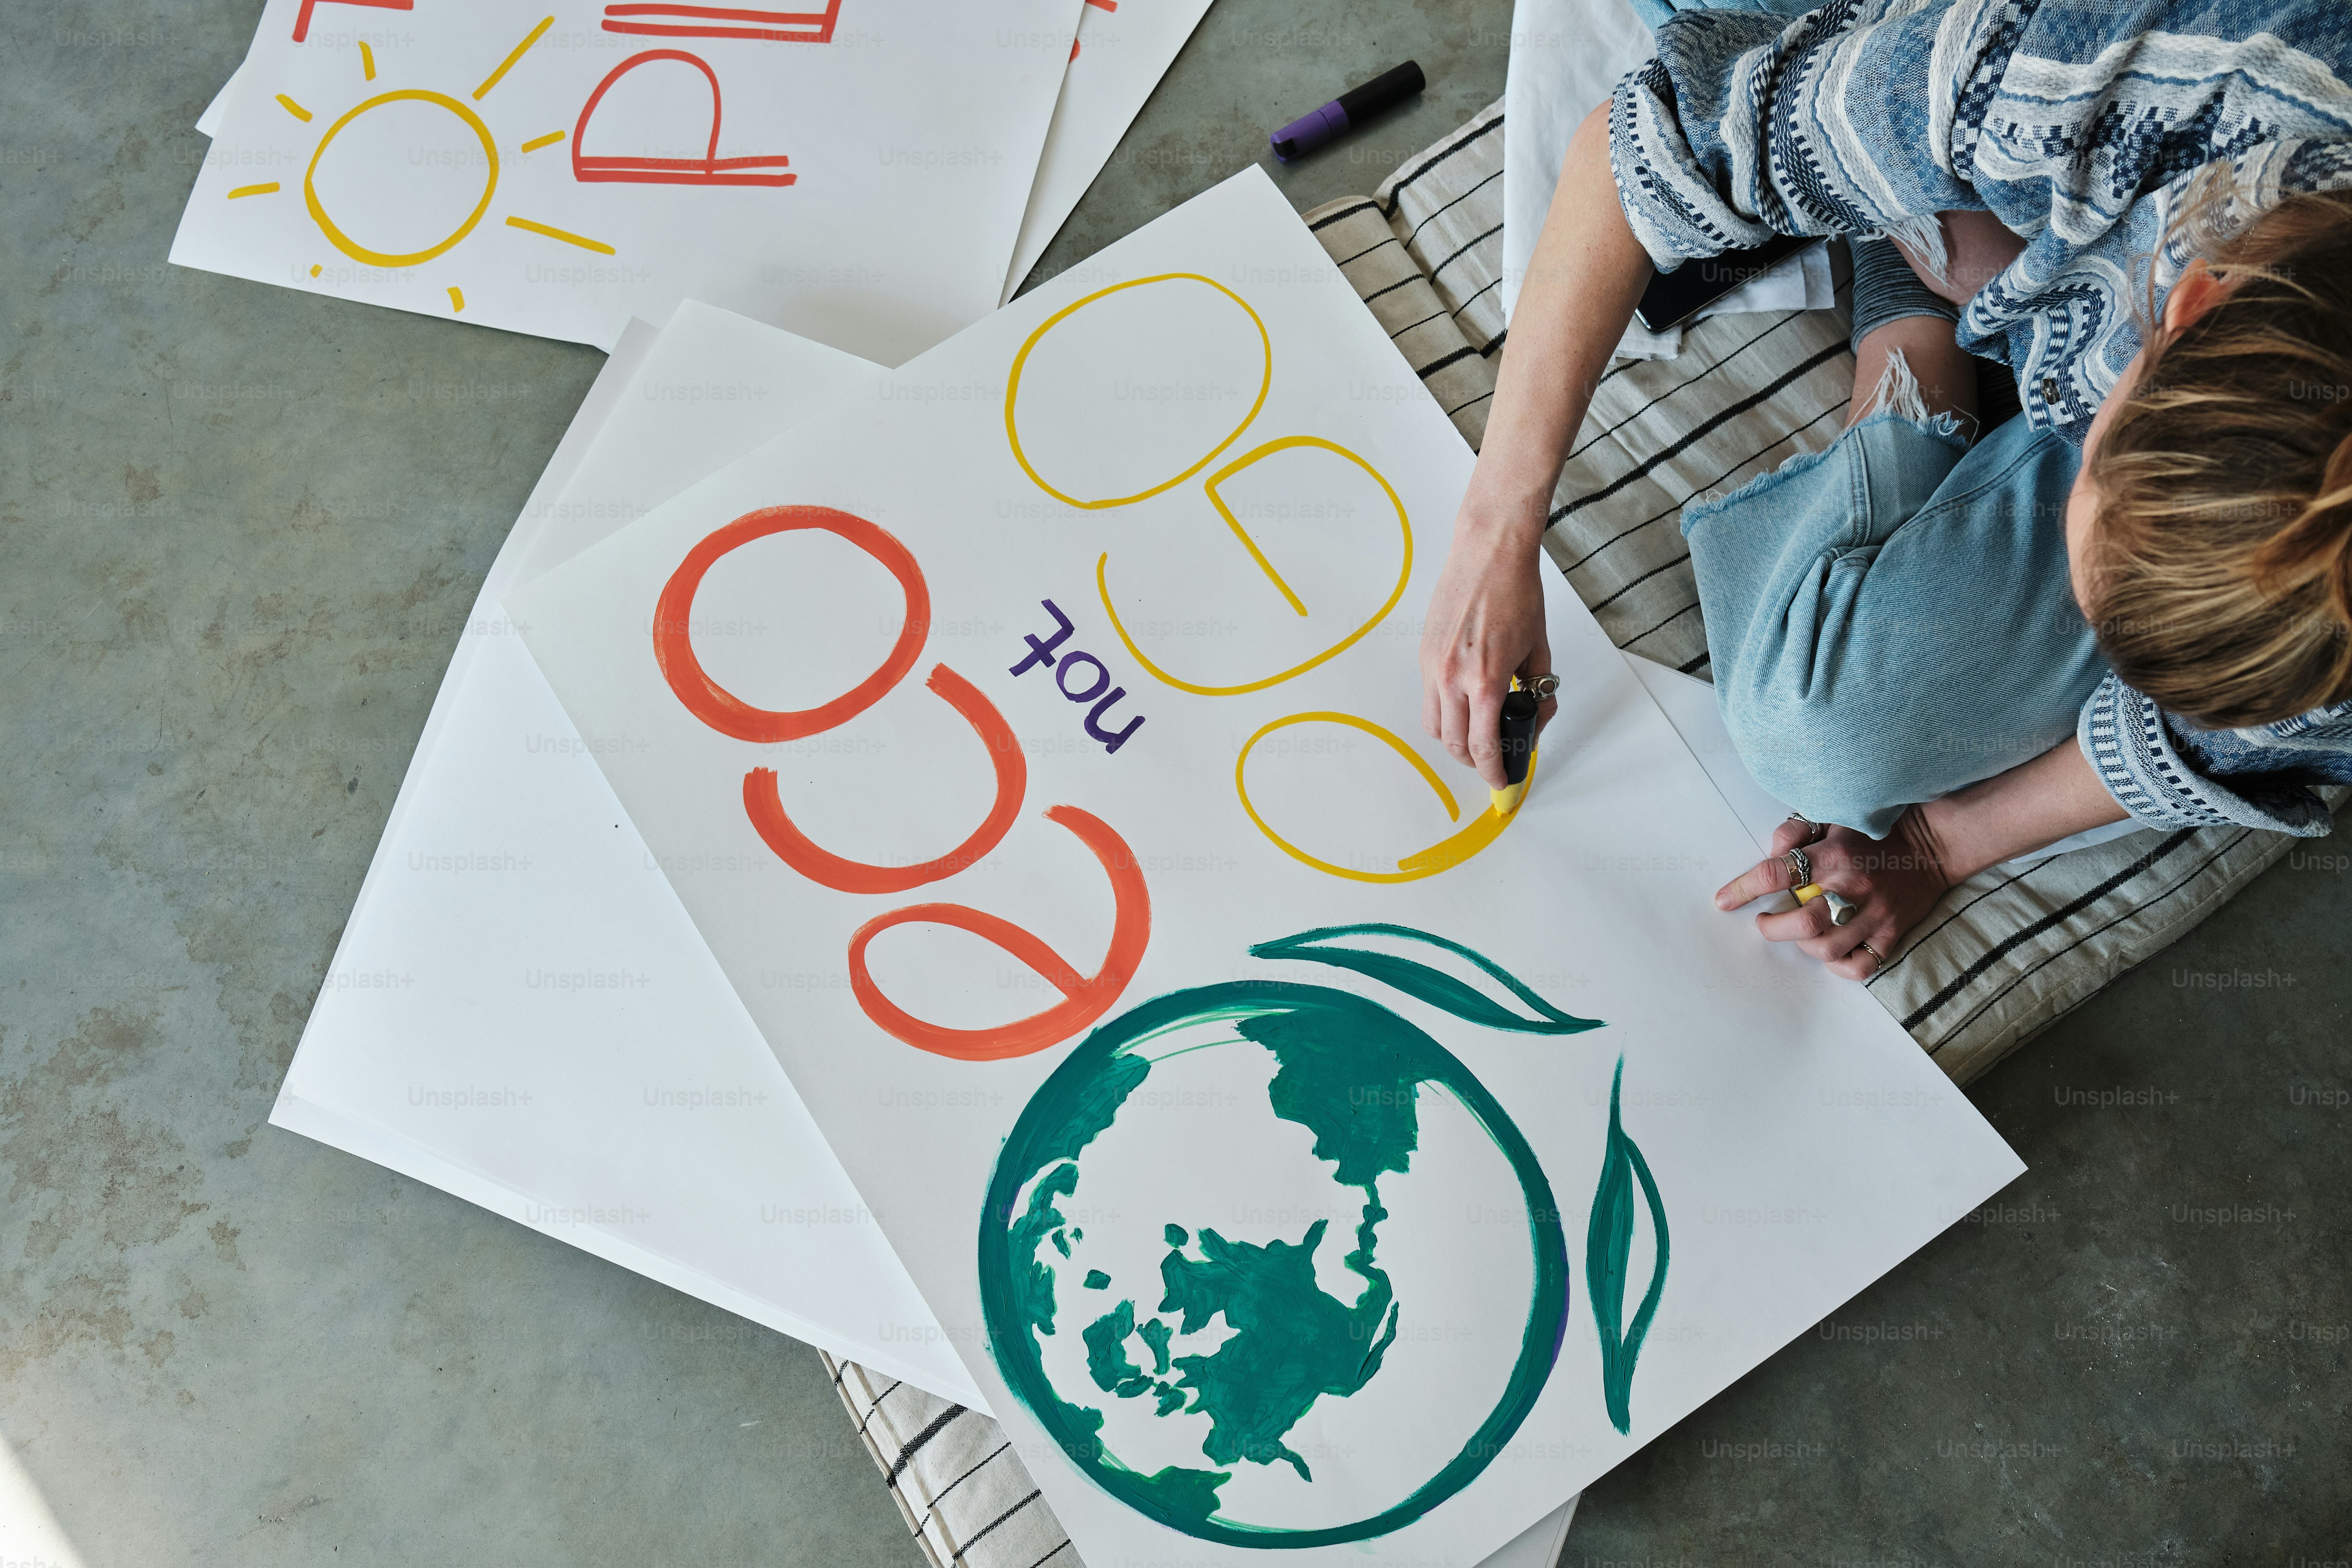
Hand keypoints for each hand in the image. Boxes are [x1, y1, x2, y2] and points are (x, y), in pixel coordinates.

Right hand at [1419, 510, 1557, 788]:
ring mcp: (1433, 666)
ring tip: (1475, 734)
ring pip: (1433, 726)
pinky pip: (1429, 697)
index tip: (1501, 778)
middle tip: (1492, 760)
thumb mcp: (1538, 646)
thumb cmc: (1516, 591)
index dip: (1493, 770)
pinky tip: (1464, 701)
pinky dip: (1444, 710)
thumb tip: (1538, 714)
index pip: (1483, 746)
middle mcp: (1452, 677)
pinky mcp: (1425, 653)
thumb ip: (1539, 687)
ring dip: (1453, 740)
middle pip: (1453, 744)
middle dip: (1473, 761)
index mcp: (1485, 679)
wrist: (1488, 552)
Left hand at [1711, 809, 1954, 980]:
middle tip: (1764, 922)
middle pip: (1802, 922)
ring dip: (1802, 946)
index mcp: (1834, 855)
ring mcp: (1876, 914)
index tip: (1723, 901)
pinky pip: (1859, 965)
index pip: (1777, 874)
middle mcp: (1854, 887)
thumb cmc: (1872, 833)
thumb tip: (1771, 852)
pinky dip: (1837, 966)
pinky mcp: (1892, 933)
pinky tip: (1828, 952)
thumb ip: (1795, 831)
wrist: (1931, 845)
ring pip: (1827, 948)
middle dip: (1772, 928)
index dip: (1744, 889)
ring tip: (1797, 934)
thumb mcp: (1833, 819)